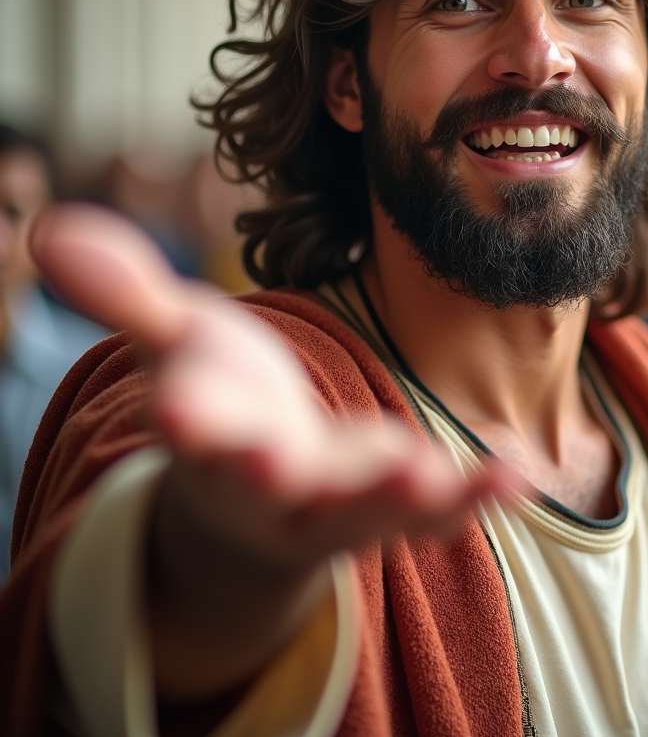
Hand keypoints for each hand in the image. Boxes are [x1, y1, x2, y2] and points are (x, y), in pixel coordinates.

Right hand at [30, 204, 508, 698]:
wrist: (264, 485)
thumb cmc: (222, 405)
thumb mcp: (176, 343)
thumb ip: (125, 293)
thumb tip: (47, 226)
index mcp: (211, 434)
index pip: (192, 425)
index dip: (186, 413)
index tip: (176, 403)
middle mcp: (270, 479)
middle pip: (265, 482)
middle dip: (264, 471)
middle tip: (269, 464)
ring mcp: (335, 500)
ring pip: (357, 509)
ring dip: (386, 493)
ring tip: (424, 476)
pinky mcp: (391, 502)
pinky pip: (433, 510)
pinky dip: (469, 498)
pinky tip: (511, 476)